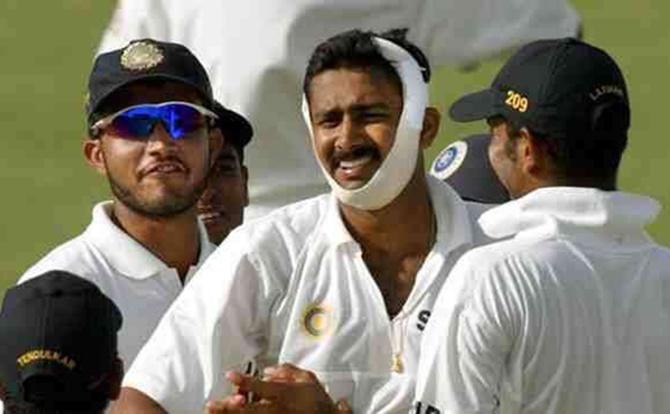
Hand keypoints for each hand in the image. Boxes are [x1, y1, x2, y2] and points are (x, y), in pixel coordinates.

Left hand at [204, 363, 351, 413]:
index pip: (261, 387)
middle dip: (229, 408)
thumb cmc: (316, 400)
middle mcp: (277, 409)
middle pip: (249, 410)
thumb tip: (268, 370)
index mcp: (284, 394)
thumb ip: (287, 371)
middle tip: (211, 405)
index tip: (230, 375)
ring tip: (214, 412)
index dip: (244, 381)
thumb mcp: (307, 379)